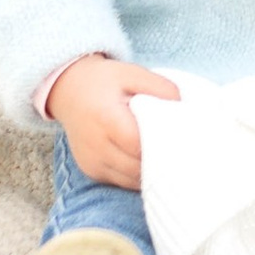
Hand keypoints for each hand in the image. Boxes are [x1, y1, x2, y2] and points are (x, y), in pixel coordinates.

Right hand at [49, 54, 179, 190]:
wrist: (69, 91)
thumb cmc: (105, 81)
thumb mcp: (133, 73)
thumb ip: (160, 88)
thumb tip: (183, 107)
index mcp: (106, 119)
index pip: (140, 145)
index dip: (164, 147)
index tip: (185, 142)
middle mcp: (96, 146)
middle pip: (138, 168)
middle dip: (162, 163)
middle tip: (184, 154)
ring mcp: (92, 163)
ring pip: (132, 180)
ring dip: (151, 173)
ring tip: (170, 159)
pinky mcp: (92, 172)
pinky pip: (122, 182)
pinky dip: (138, 176)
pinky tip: (151, 162)